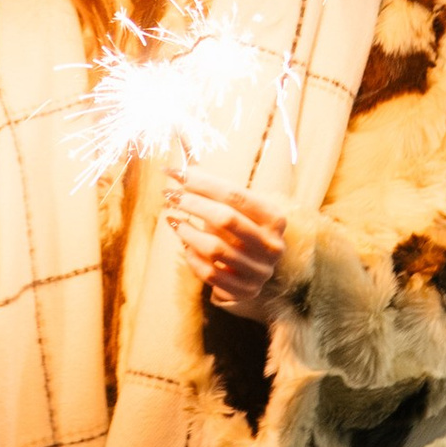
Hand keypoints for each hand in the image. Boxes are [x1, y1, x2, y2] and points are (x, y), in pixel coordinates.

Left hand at [166, 180, 286, 315]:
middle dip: (193, 203)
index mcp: (275, 218)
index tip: (176, 172)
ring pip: (215, 248)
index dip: (203, 182)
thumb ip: (212, 186)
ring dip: (187, 231)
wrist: (252, 271)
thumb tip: (180, 156)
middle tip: (170, 195)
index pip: (235, 194)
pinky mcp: (245, 291)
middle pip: (226, 218)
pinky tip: (184, 245)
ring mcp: (260, 271)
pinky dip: (192, 258)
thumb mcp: (235, 209)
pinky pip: (210, 274)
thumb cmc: (239, 232)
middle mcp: (273, 245)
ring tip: (171, 219)